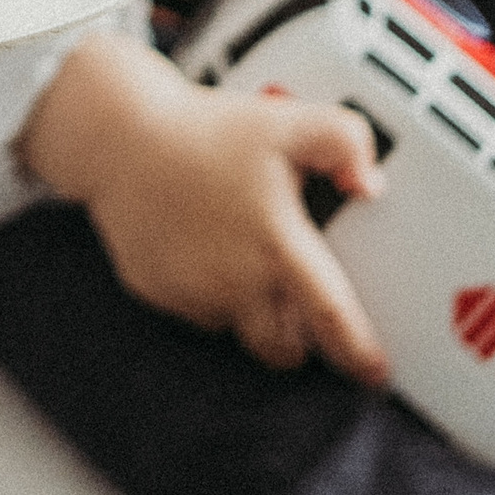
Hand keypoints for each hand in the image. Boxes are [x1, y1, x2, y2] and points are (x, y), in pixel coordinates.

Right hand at [19, 32, 390, 381]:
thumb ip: (346, 143)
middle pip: (283, 347)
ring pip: (237, 329)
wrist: (118, 134)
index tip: (376, 373)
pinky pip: (194, 311)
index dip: (359, 355)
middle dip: (299, 338)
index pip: (330, 318)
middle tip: (301, 301)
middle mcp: (233, 279)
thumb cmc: (203, 130)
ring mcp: (190, 291)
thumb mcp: (288, 121)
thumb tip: (371, 184)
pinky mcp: (155, 290)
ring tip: (246, 259)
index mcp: (275, 243)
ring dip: (252, 312)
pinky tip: (205, 248)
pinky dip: (208, 294)